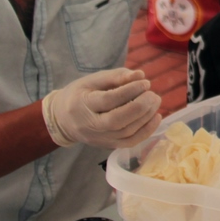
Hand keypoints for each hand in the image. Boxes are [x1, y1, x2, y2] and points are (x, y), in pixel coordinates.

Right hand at [41, 68, 161, 148]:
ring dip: (146, 117)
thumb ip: (116, 76)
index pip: (108, 100)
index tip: (145, 82)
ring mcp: (100, 138)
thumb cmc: (80, 94)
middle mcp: (90, 125)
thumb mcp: (92, 80)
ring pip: (126, 133)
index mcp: (83, 105)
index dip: (129, 91)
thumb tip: (140, 75)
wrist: (63, 119)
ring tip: (155, 101)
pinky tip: (156, 117)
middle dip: (140, 107)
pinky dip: (146, 131)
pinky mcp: (108, 145)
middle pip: (117, 121)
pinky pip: (130, 142)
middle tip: (153, 94)